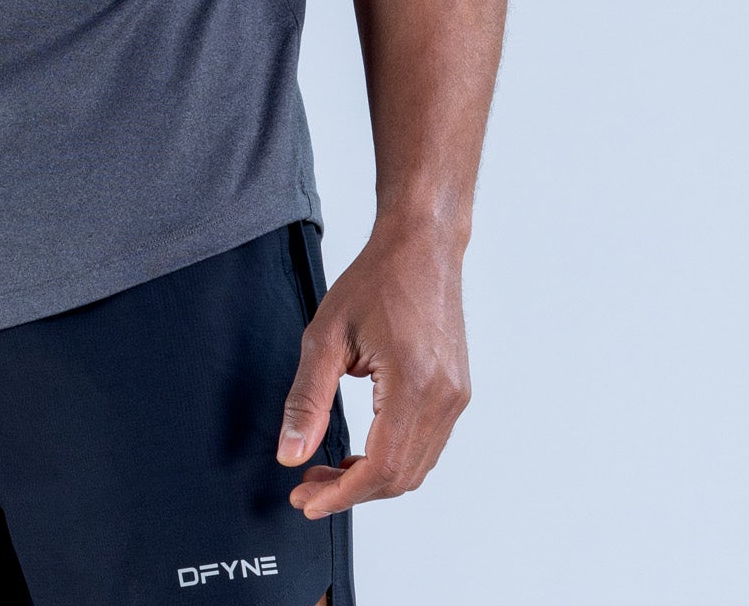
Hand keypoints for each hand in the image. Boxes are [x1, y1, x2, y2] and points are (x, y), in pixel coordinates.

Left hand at [276, 219, 471, 519]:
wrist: (421, 247)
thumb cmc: (375, 280)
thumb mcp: (325, 335)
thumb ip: (306, 399)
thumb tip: (291, 455)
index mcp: (414, 384)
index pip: (380, 467)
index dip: (340, 494)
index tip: (306, 501)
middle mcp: (444, 399)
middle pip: (399, 477)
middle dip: (350, 492)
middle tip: (307, 487)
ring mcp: (456, 398)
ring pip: (415, 468)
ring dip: (371, 479)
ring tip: (327, 471)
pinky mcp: (457, 393)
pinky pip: (426, 446)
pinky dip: (392, 460)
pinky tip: (360, 451)